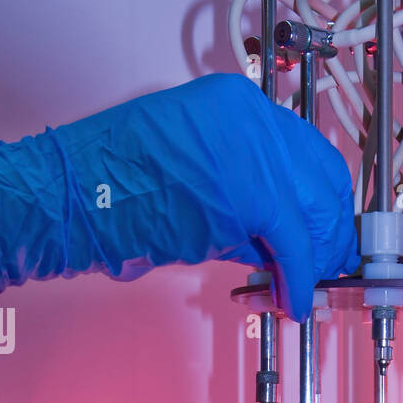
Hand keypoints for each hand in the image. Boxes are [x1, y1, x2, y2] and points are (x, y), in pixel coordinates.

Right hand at [0, 74, 358, 319]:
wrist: (70, 194)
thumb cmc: (111, 184)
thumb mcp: (191, 164)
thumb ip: (239, 186)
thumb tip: (277, 232)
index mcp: (237, 102)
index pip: (310, 152)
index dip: (325, 200)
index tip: (328, 229)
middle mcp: (252, 118)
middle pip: (324, 181)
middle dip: (331, 232)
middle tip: (330, 264)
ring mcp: (253, 153)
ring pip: (314, 215)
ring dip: (315, 260)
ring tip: (304, 287)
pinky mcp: (248, 197)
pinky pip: (294, 246)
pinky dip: (299, 279)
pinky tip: (291, 300)